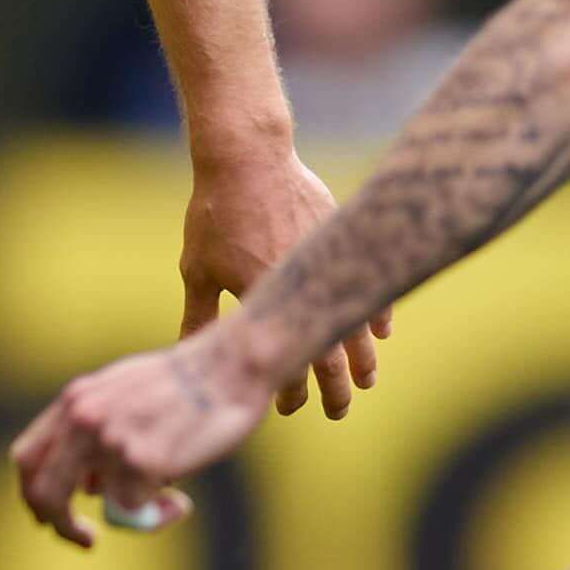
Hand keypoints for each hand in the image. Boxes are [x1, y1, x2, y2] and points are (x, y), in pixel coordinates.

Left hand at [13, 323, 277, 545]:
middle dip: (62, 527)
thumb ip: (95, 434)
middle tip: (86, 539)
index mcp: (76, 401)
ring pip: (105, 506)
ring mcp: (112, 440)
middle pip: (45, 494)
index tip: (51, 517)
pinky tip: (182, 496)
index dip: (32, 495)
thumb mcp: (123, 395)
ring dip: (137, 511)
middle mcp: (85, 419)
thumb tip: (87, 488)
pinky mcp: (143, 461)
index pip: (26, 458)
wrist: (231, 365)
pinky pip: (139, 510)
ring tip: (171, 496)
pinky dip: (160, 514)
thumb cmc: (187, 383)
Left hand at [177, 145, 384, 418]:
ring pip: (355, 325)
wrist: (247, 156)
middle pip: (328, 357)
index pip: (284, 364)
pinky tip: (382, 332)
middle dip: (335, 391)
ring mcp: (325, 263)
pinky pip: (365, 285)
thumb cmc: (216, 213)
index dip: (289, 392)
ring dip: (362, 359)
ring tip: (368, 381)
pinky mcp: (340, 240)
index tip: (288, 407)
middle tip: (338, 413)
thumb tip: (187, 352)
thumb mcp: (198, 269)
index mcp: (263, 303)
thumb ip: (199, 315)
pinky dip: (376, 312)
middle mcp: (300, 290)